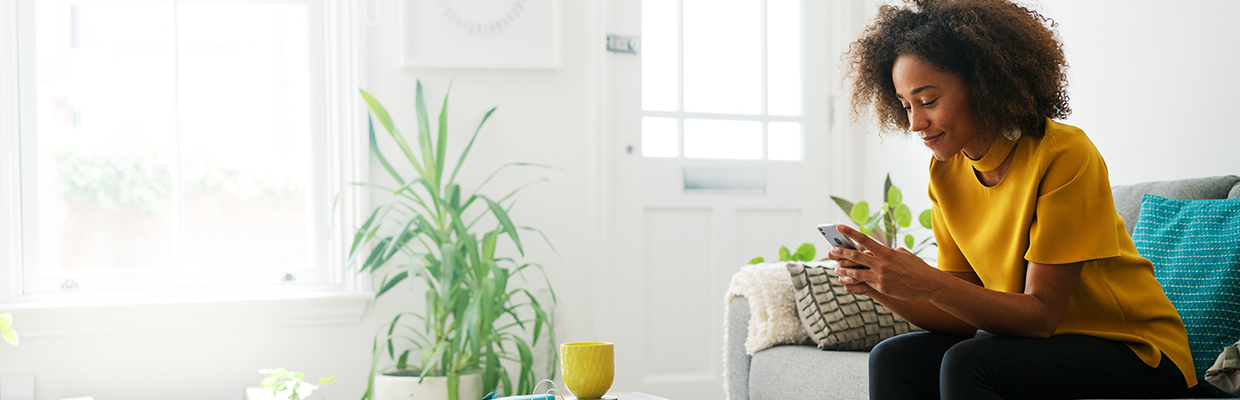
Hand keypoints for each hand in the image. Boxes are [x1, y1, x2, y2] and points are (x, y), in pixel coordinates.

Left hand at [825, 224, 943, 300]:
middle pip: (855, 256)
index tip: (839, 227)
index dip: (850, 232)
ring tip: (837, 269)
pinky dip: (856, 281)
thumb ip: (887, 252)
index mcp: (886, 252)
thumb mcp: (902, 253)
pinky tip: (848, 281)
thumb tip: (875, 251)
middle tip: (831, 251)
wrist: (927, 284)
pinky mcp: (882, 288)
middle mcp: (881, 263)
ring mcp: (880, 277)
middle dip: (841, 253)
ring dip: (844, 270)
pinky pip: (865, 284)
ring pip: (856, 273)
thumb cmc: (916, 266)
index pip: (864, 239)